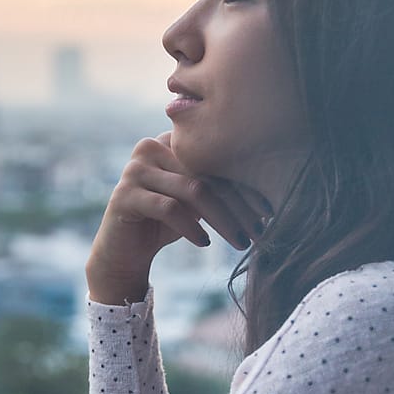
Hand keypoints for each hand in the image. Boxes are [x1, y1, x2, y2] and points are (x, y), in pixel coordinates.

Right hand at [86, 133, 267, 304]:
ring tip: (240, 241)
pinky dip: (191, 227)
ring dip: (222, 219)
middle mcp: (151, 147)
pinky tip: (205, 243)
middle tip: (259, 231)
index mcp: (171, 140)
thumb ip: (219, 187)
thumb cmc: (166, 224)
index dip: (245, 185)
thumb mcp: (196, 201)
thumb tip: (269, 189)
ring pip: (193, 189)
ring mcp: (135, 168)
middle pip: (207, 172)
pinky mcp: (124, 194)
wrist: (124, 253)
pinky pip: (169, 208)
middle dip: (238, 205)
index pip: (216, 158)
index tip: (269, 211)